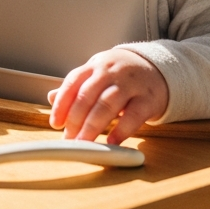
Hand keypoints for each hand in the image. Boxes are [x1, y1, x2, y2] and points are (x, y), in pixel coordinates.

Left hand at [48, 48, 167, 144]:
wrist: (158, 68)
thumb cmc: (121, 75)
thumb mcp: (97, 74)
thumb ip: (76, 87)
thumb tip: (51, 98)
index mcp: (95, 65)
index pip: (73, 82)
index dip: (62, 103)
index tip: (55, 123)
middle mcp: (111, 72)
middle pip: (88, 95)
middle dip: (75, 119)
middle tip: (69, 138)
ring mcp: (131, 84)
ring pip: (108, 104)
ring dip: (93, 126)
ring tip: (84, 142)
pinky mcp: (149, 99)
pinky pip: (134, 115)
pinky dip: (121, 130)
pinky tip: (111, 142)